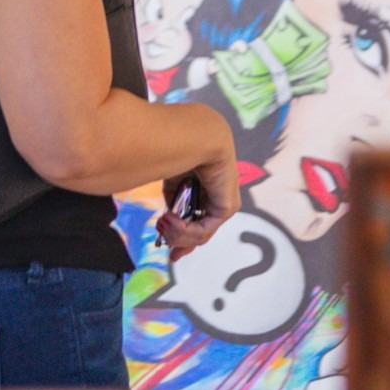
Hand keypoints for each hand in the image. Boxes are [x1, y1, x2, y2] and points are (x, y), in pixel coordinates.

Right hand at [155, 111, 237, 259]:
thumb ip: (174, 201)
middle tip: (170, 253)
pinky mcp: (226, 207)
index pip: (198, 220)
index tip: (170, 251)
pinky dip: (184, 230)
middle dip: (182, 244)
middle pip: (201, 233)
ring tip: (163, 223)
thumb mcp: (173, 182)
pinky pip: (204, 230)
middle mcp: (218, 198)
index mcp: (207, 189)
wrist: (196, 136)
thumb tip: (170, 219)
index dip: (182, 237)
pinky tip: (171, 221)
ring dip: (177, 234)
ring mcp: (224, 205)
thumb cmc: (182, 150)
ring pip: (200, 235)